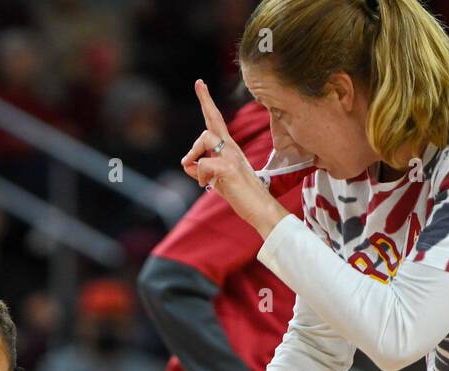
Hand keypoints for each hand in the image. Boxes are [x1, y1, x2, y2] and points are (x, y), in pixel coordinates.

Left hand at [182, 79, 287, 235]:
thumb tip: (188, 165)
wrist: (261, 209)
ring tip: (200, 176)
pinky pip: (203, 165)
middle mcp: (231, 147)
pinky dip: (200, 177)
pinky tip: (208, 186)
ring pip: (204, 139)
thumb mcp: (217, 180)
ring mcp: (232, 155)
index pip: (216, 120)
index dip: (206, 101)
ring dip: (194, 157)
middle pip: (210, 122)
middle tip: (194, 129)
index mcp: (229, 148)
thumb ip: (203, 170)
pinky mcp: (230, 168)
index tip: (199, 82)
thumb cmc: (241, 196)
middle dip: (201, 114)